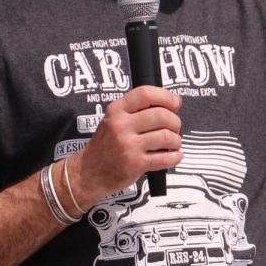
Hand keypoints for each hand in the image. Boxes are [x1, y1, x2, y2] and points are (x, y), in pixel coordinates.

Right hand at [68, 86, 182, 204]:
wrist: (89, 172)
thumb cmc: (106, 145)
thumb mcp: (113, 120)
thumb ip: (137, 110)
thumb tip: (174, 102)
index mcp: (116, 110)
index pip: (145, 93)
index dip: (166, 96)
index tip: (175, 103)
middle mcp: (121, 126)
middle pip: (161, 115)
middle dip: (175, 122)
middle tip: (174, 128)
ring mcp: (128, 146)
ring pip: (166, 137)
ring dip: (176, 140)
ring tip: (173, 143)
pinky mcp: (135, 164)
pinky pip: (165, 158)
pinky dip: (176, 156)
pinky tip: (174, 155)